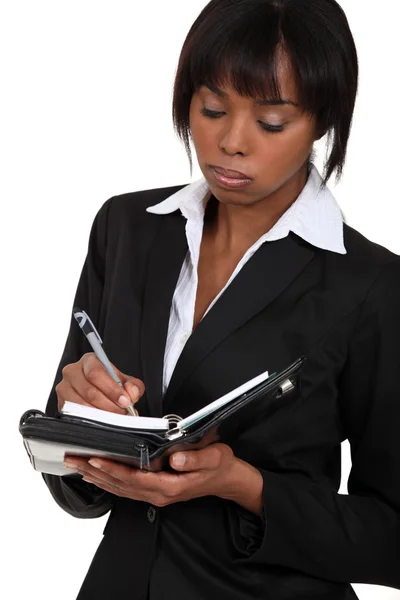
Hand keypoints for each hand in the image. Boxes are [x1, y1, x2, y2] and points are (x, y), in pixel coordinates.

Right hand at [56, 352, 144, 414]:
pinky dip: (90, 419)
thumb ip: (133, 386)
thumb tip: (131, 393)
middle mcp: (72, 371)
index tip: (125, 401)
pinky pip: (75, 414)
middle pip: (89, 391)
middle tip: (122, 412)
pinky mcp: (61, 403)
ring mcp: (64, 388)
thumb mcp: (125, 381)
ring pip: (81, 404)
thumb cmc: (109, 383)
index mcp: (89, 361)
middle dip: (109, 404)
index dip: (112, 389)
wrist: (97, 390)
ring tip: (114, 417)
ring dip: (101, 414)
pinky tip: (102, 421)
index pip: (96, 373)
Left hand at [64, 443, 239, 505]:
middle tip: (73, 459)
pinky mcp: (154, 491)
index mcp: (170, 485)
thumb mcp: (214, 457)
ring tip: (76, 465)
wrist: (225, 479)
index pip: (135, 477)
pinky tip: (95, 475)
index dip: (114, 468)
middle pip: (120, 484)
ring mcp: (155, 495)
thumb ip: (196, 459)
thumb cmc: (219, 465)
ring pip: (119, 488)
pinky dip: (108, 481)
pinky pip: (125, 488)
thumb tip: (176, 459)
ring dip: (97, 477)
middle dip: (95, 471)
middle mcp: (158, 493)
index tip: (96, 458)